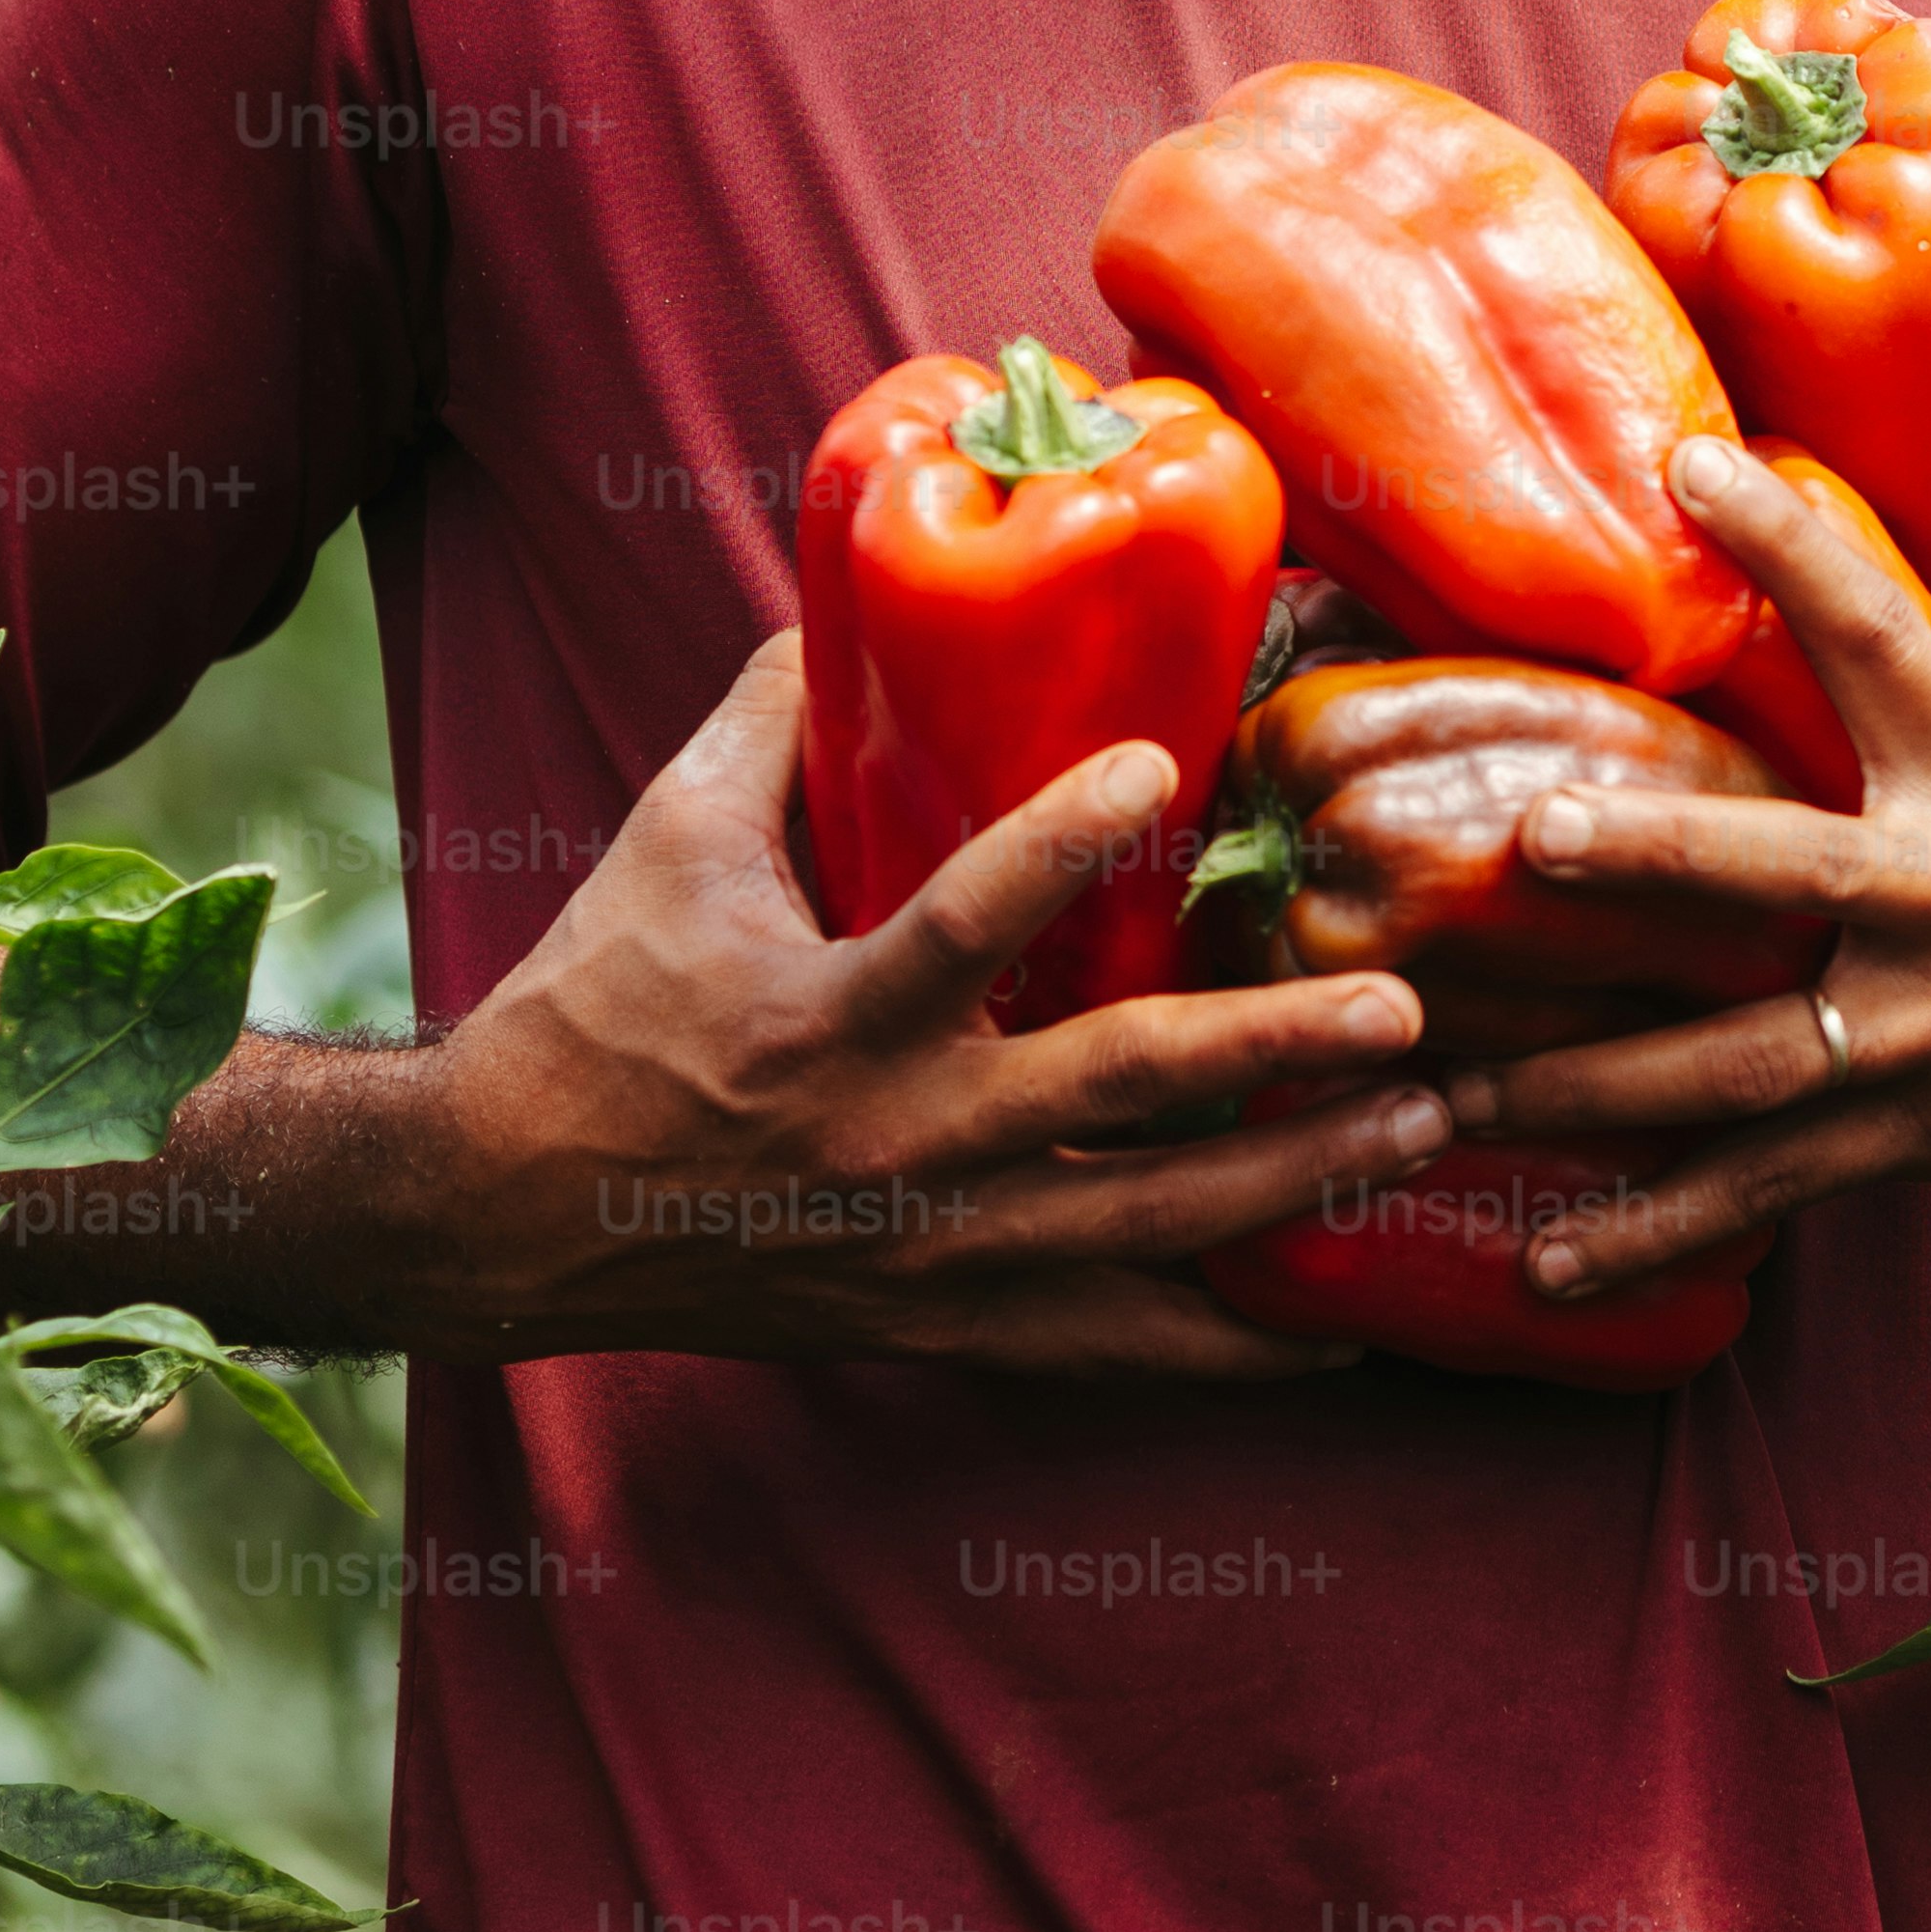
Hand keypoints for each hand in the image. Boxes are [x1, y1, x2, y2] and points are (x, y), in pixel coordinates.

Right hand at [403, 630, 1450, 1374]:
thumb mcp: (671, 838)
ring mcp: (935, 1251)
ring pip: (1151, 1231)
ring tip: (1423, 1120)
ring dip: (1296, 1180)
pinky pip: (1114, 1346)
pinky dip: (1232, 1344)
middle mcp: (899, 1145)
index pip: (960, 923)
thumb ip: (776, 717)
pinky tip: (1342, 1321)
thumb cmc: (597, 1003)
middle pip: (1116, 1099)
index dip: (1057, 843)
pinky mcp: (946, 1321)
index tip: (1160, 765)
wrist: (507, 1213)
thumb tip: (857, 585)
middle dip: (1271, 1055)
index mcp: (827, 1020)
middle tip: (1400, 1007)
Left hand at [1448, 332, 1930, 1303]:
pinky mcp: (1919, 1136)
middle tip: (1527, 836)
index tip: (1681, 461)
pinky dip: (1655, 1228)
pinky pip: (1765, 1188)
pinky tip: (1544, 1260)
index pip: (1875, 630)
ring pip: (1734, 1063)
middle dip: (1653, 858)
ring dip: (1584, 1085)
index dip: (1785, 539)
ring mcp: (1927, 1033)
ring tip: (1444, 1086)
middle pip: (1777, 870)